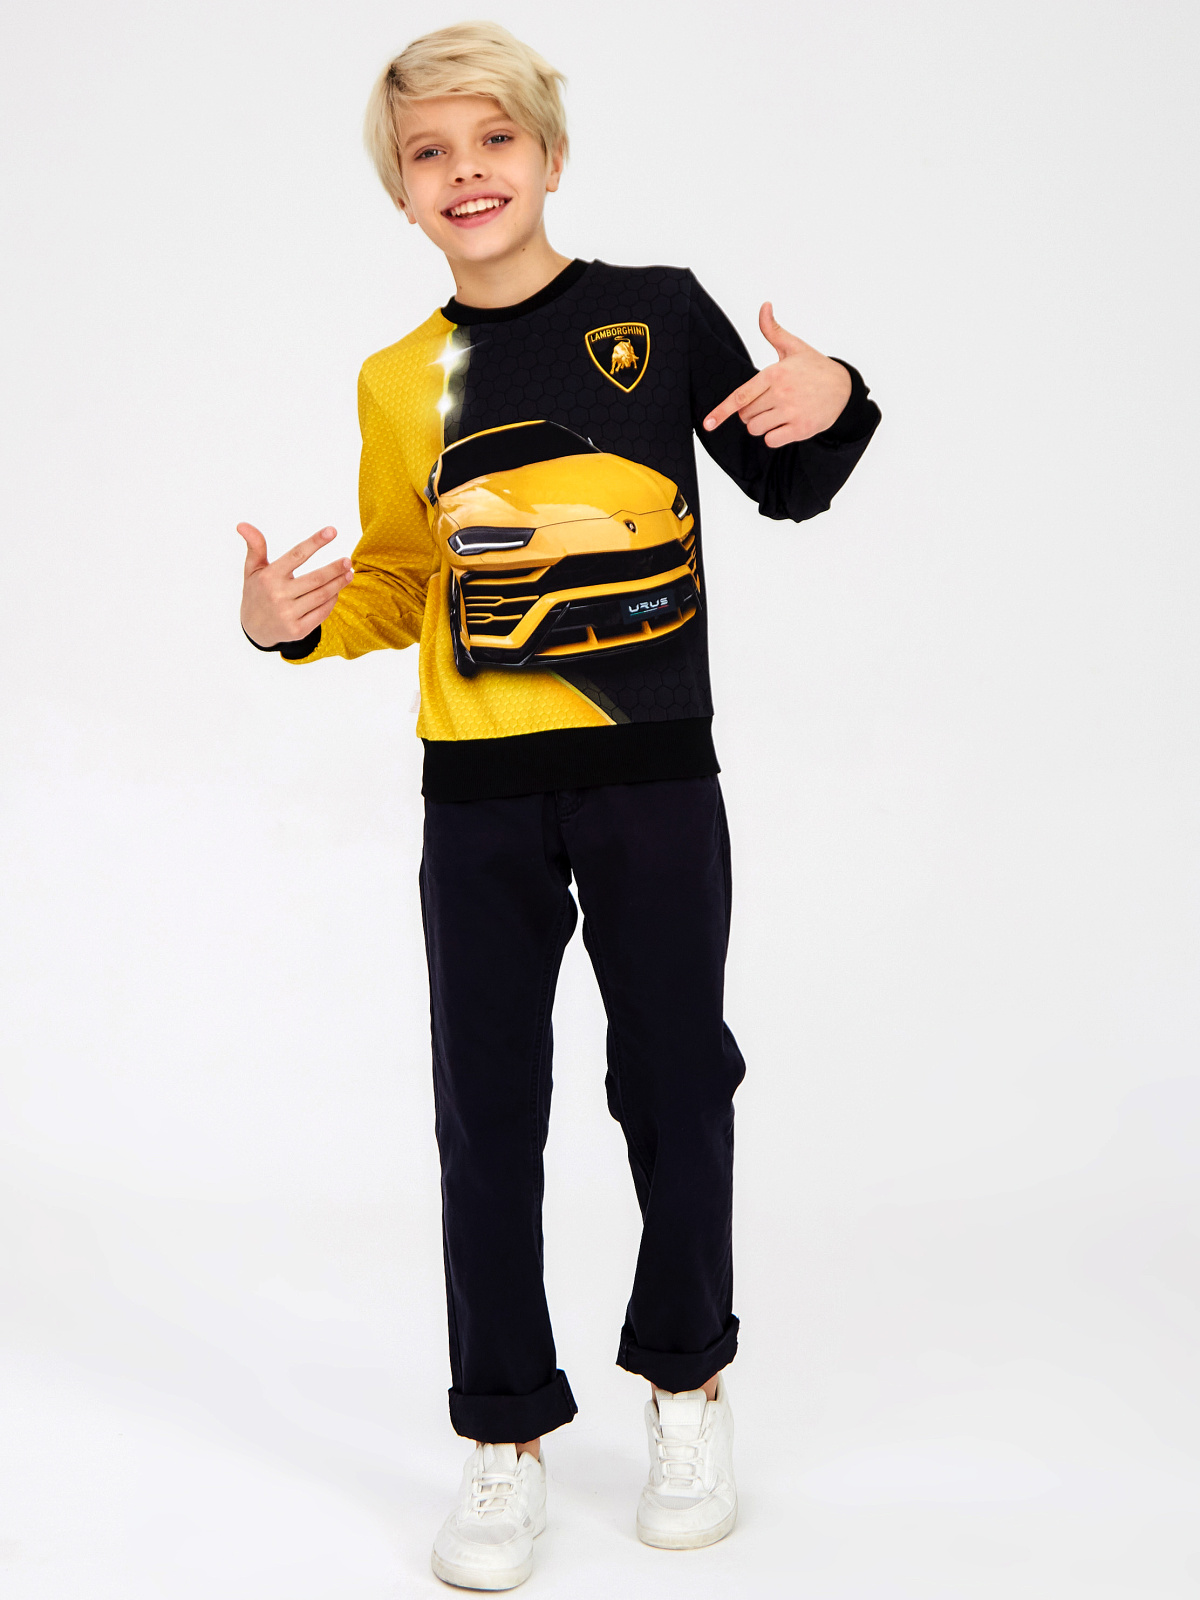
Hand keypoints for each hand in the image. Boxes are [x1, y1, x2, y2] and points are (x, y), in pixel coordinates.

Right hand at [237, 523, 352, 646]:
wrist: (254, 629)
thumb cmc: (257, 592)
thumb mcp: (252, 569)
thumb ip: (255, 546)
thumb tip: (242, 524)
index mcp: (269, 577)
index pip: (297, 555)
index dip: (315, 542)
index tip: (332, 531)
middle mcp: (278, 595)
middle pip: (316, 578)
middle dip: (335, 568)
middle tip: (348, 560)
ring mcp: (289, 614)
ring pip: (322, 595)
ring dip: (338, 584)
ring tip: (349, 573)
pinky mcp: (298, 630)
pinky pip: (322, 612)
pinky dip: (332, 600)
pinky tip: (337, 591)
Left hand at [702, 302, 851, 445]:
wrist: (845, 389)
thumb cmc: (815, 367)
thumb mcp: (794, 347)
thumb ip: (773, 330)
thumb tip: (764, 306)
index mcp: (775, 374)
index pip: (741, 396)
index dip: (722, 411)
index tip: (708, 423)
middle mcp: (781, 394)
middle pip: (746, 415)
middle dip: (750, 412)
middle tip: (768, 403)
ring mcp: (791, 412)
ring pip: (756, 429)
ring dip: (761, 425)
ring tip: (776, 413)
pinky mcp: (800, 429)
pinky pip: (771, 441)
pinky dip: (773, 436)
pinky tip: (785, 424)